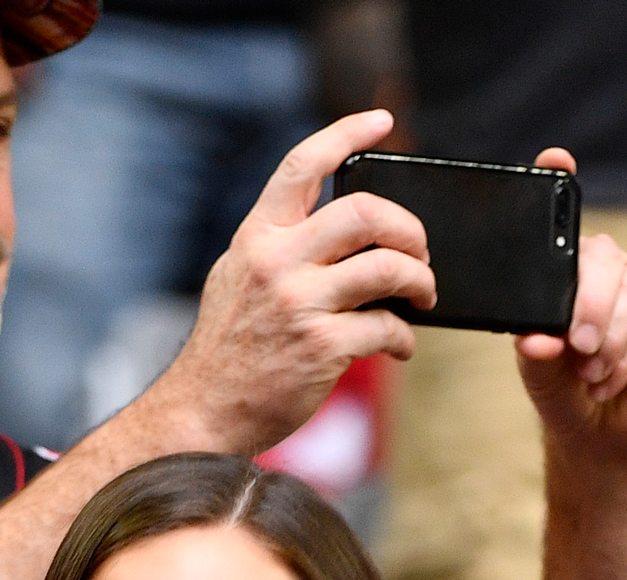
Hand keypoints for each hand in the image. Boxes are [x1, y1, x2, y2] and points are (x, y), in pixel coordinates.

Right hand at [146, 109, 433, 456]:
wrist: (204, 412)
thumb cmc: (227, 347)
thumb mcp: (237, 277)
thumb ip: (278, 246)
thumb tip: (334, 224)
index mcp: (257, 237)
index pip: (303, 165)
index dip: (347, 133)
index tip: (382, 121)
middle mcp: (277, 262)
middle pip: (365, 212)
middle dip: (408, 229)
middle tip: (419, 252)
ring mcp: (300, 304)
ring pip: (389, 268)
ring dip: (420, 280)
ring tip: (422, 294)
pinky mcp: (322, 346)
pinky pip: (388, 327)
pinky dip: (404, 337)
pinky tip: (398, 345)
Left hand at [513, 149, 626, 462]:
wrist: (598, 432)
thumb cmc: (560, 389)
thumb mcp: (536, 369)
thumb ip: (534, 349)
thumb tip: (537, 338)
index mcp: (569, 269)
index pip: (562, 214)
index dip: (559, 178)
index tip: (555, 158)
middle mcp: (610, 267)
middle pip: (606, 259)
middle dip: (590, 306)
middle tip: (577, 348)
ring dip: (611, 340)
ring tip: (590, 375)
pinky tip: (610, 379)